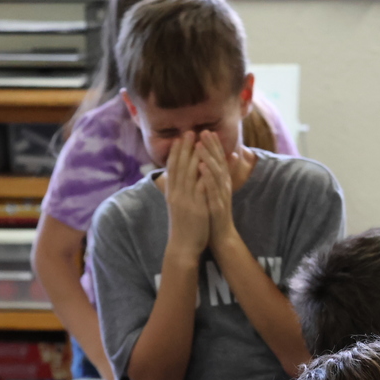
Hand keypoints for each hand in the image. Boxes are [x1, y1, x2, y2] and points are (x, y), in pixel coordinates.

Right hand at [164, 131, 208, 259]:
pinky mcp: (196, 208)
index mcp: (172, 193)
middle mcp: (176, 194)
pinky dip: (203, 174)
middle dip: (185, 148)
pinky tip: (207, 163)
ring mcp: (185, 200)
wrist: (182, 247)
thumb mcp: (176, 206)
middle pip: (180, 166)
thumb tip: (173, 180)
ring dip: (194, 155)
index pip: (173, 168)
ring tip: (199, 140)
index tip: (180, 137)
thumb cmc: (182, 227)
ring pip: (189, 174)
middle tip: (189, 131)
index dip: (176, 152)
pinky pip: (200, 188)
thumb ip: (175, 192)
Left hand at [196, 130, 238, 249]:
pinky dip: (207, 177)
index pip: (218, 160)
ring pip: (216, 173)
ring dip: (208, 157)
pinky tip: (200, 167)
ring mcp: (221, 196)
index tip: (206, 131)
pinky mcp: (217, 206)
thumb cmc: (216, 214)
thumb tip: (229, 157)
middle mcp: (224, 187)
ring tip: (199, 144)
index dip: (214, 145)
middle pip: (219, 162)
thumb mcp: (218, 192)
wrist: (221, 237)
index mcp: (222, 183)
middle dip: (211, 146)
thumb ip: (220, 176)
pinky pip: (212, 189)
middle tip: (204, 131)